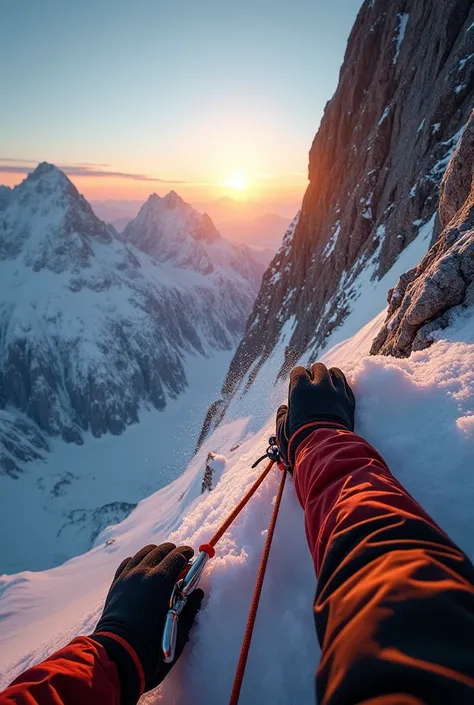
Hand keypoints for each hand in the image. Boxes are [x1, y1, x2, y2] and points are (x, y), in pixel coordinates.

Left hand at [92, 543, 203, 701]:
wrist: (117, 656)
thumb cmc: (151, 648)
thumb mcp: (178, 632)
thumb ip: (190, 610)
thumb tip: (198, 594)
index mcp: (161, 581)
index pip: (177, 554)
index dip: (187, 553)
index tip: (191, 557)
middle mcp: (143, 572)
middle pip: (161, 549)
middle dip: (173, 552)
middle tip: (179, 562)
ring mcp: (127, 576)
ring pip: (144, 552)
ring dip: (156, 554)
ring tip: (161, 564)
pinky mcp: (116, 583)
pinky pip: (128, 562)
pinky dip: (138, 561)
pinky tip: (142, 571)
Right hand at [276, 363, 354, 469]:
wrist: (326, 449)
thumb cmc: (299, 440)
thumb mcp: (283, 428)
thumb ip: (282, 415)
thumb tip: (283, 408)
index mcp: (300, 389)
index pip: (298, 370)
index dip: (297, 377)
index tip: (297, 385)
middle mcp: (319, 386)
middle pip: (318, 367)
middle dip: (314, 373)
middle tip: (312, 383)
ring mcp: (337, 392)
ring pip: (335, 372)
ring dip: (330, 376)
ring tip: (327, 384)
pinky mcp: (349, 401)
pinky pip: (346, 385)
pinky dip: (341, 386)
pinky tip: (337, 392)